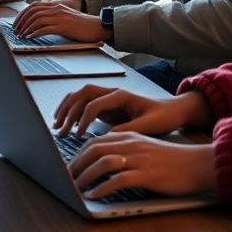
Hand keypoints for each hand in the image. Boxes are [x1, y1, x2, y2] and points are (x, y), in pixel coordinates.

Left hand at [11, 0, 104, 42]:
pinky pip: (45, 28)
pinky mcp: (63, 26)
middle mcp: (56, 9)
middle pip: (33, 12)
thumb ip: (53, 18)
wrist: (96, 27)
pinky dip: (35, 33)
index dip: (23, 14)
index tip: (17, 23)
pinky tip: (30, 37)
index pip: (34, 6)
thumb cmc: (81, 25)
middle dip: (21, 21)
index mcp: (56, 6)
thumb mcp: (65, 17)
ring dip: (26, 28)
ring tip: (21, 36)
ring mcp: (60, 17)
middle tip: (16, 31)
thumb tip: (39, 25)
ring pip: (37, 20)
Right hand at [53, 85, 214, 138]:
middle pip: (82, 94)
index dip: (84, 119)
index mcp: (121, 95)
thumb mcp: (150, 125)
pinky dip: (74, 111)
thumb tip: (108, 138)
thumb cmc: (164, 116)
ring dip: (67, 108)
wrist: (173, 111)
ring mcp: (109, 98)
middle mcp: (112, 93)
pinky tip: (70, 124)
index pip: (94, 103)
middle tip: (60, 129)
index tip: (78, 135)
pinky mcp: (108, 107)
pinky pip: (85, 104)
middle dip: (68, 110)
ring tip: (58, 125)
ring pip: (81, 96)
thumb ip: (129, 129)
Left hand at [67, 132, 216, 199]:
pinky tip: (94, 195)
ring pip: (102, 163)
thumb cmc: (173, 161)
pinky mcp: (146, 174)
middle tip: (66, 178)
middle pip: (94, 149)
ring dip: (85, 176)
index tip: (70, 166)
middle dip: (76, 164)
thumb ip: (127, 151)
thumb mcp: (146, 149)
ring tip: (75, 187)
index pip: (95, 141)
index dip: (79, 154)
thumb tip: (105, 164)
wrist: (198, 164)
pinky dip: (102, 188)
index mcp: (129, 136)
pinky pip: (118, 180)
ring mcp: (138, 159)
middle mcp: (131, 144)